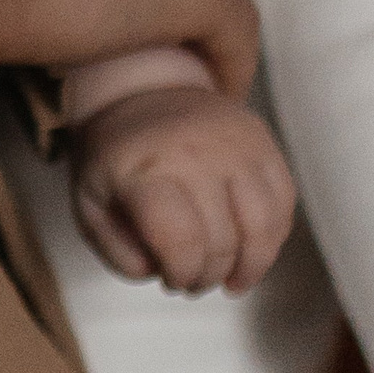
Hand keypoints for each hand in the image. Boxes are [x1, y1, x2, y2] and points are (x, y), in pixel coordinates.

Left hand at [73, 86, 296, 293]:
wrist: (142, 90)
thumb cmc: (116, 155)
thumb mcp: (90, 202)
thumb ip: (114, 248)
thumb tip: (155, 272)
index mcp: (145, 169)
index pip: (180, 241)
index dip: (181, 274)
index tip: (171, 280)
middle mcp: (195, 153)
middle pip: (222, 240)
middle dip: (209, 276)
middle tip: (194, 282)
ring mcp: (235, 144)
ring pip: (262, 226)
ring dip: (250, 266)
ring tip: (231, 280)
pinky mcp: (262, 140)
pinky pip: (283, 201)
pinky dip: (273, 236)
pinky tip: (252, 251)